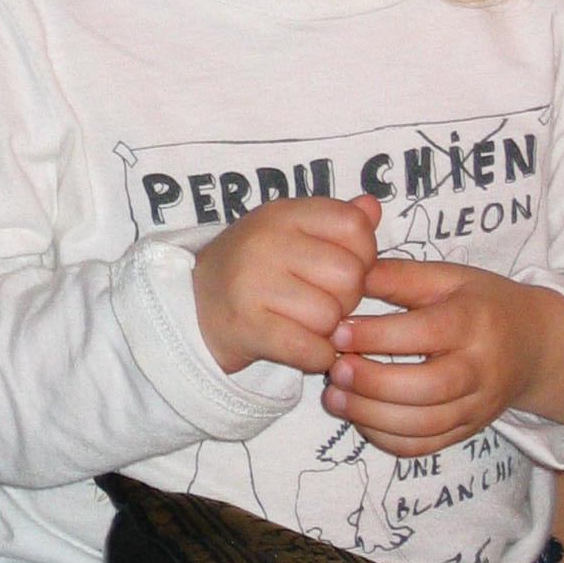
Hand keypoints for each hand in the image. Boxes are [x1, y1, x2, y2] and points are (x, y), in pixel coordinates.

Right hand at [194, 194, 380, 375]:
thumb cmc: (252, 270)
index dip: (363, 254)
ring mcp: (252, 283)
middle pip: (349, 276)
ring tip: (305, 323)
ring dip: (327, 331)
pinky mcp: (246, 326)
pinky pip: (309, 349)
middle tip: (321, 302)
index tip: (340, 268)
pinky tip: (304, 347)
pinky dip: (316, 356)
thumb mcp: (289, 232)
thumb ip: (335, 220)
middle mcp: (265, 242)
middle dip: (346, 298)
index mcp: (282, 213)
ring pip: (330, 317)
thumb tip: (372, 206)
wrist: (191, 308)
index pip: (354, 225)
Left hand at [324, 259, 563, 456]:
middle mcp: (480, 368)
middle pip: (428, 387)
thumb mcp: (449, 276)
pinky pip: (426, 446)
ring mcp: (476, 405)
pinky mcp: (468, 430)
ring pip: (425, 424)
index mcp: (474, 321)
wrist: (536, 346)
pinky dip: (387, 438)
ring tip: (334, 396)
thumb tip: (347, 274)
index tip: (337, 332)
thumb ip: (400, 276)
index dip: (377, 335)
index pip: (426, 333)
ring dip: (372, 415)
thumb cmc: (482, 303)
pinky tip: (359, 418)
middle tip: (333, 369)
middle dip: (373, 382)